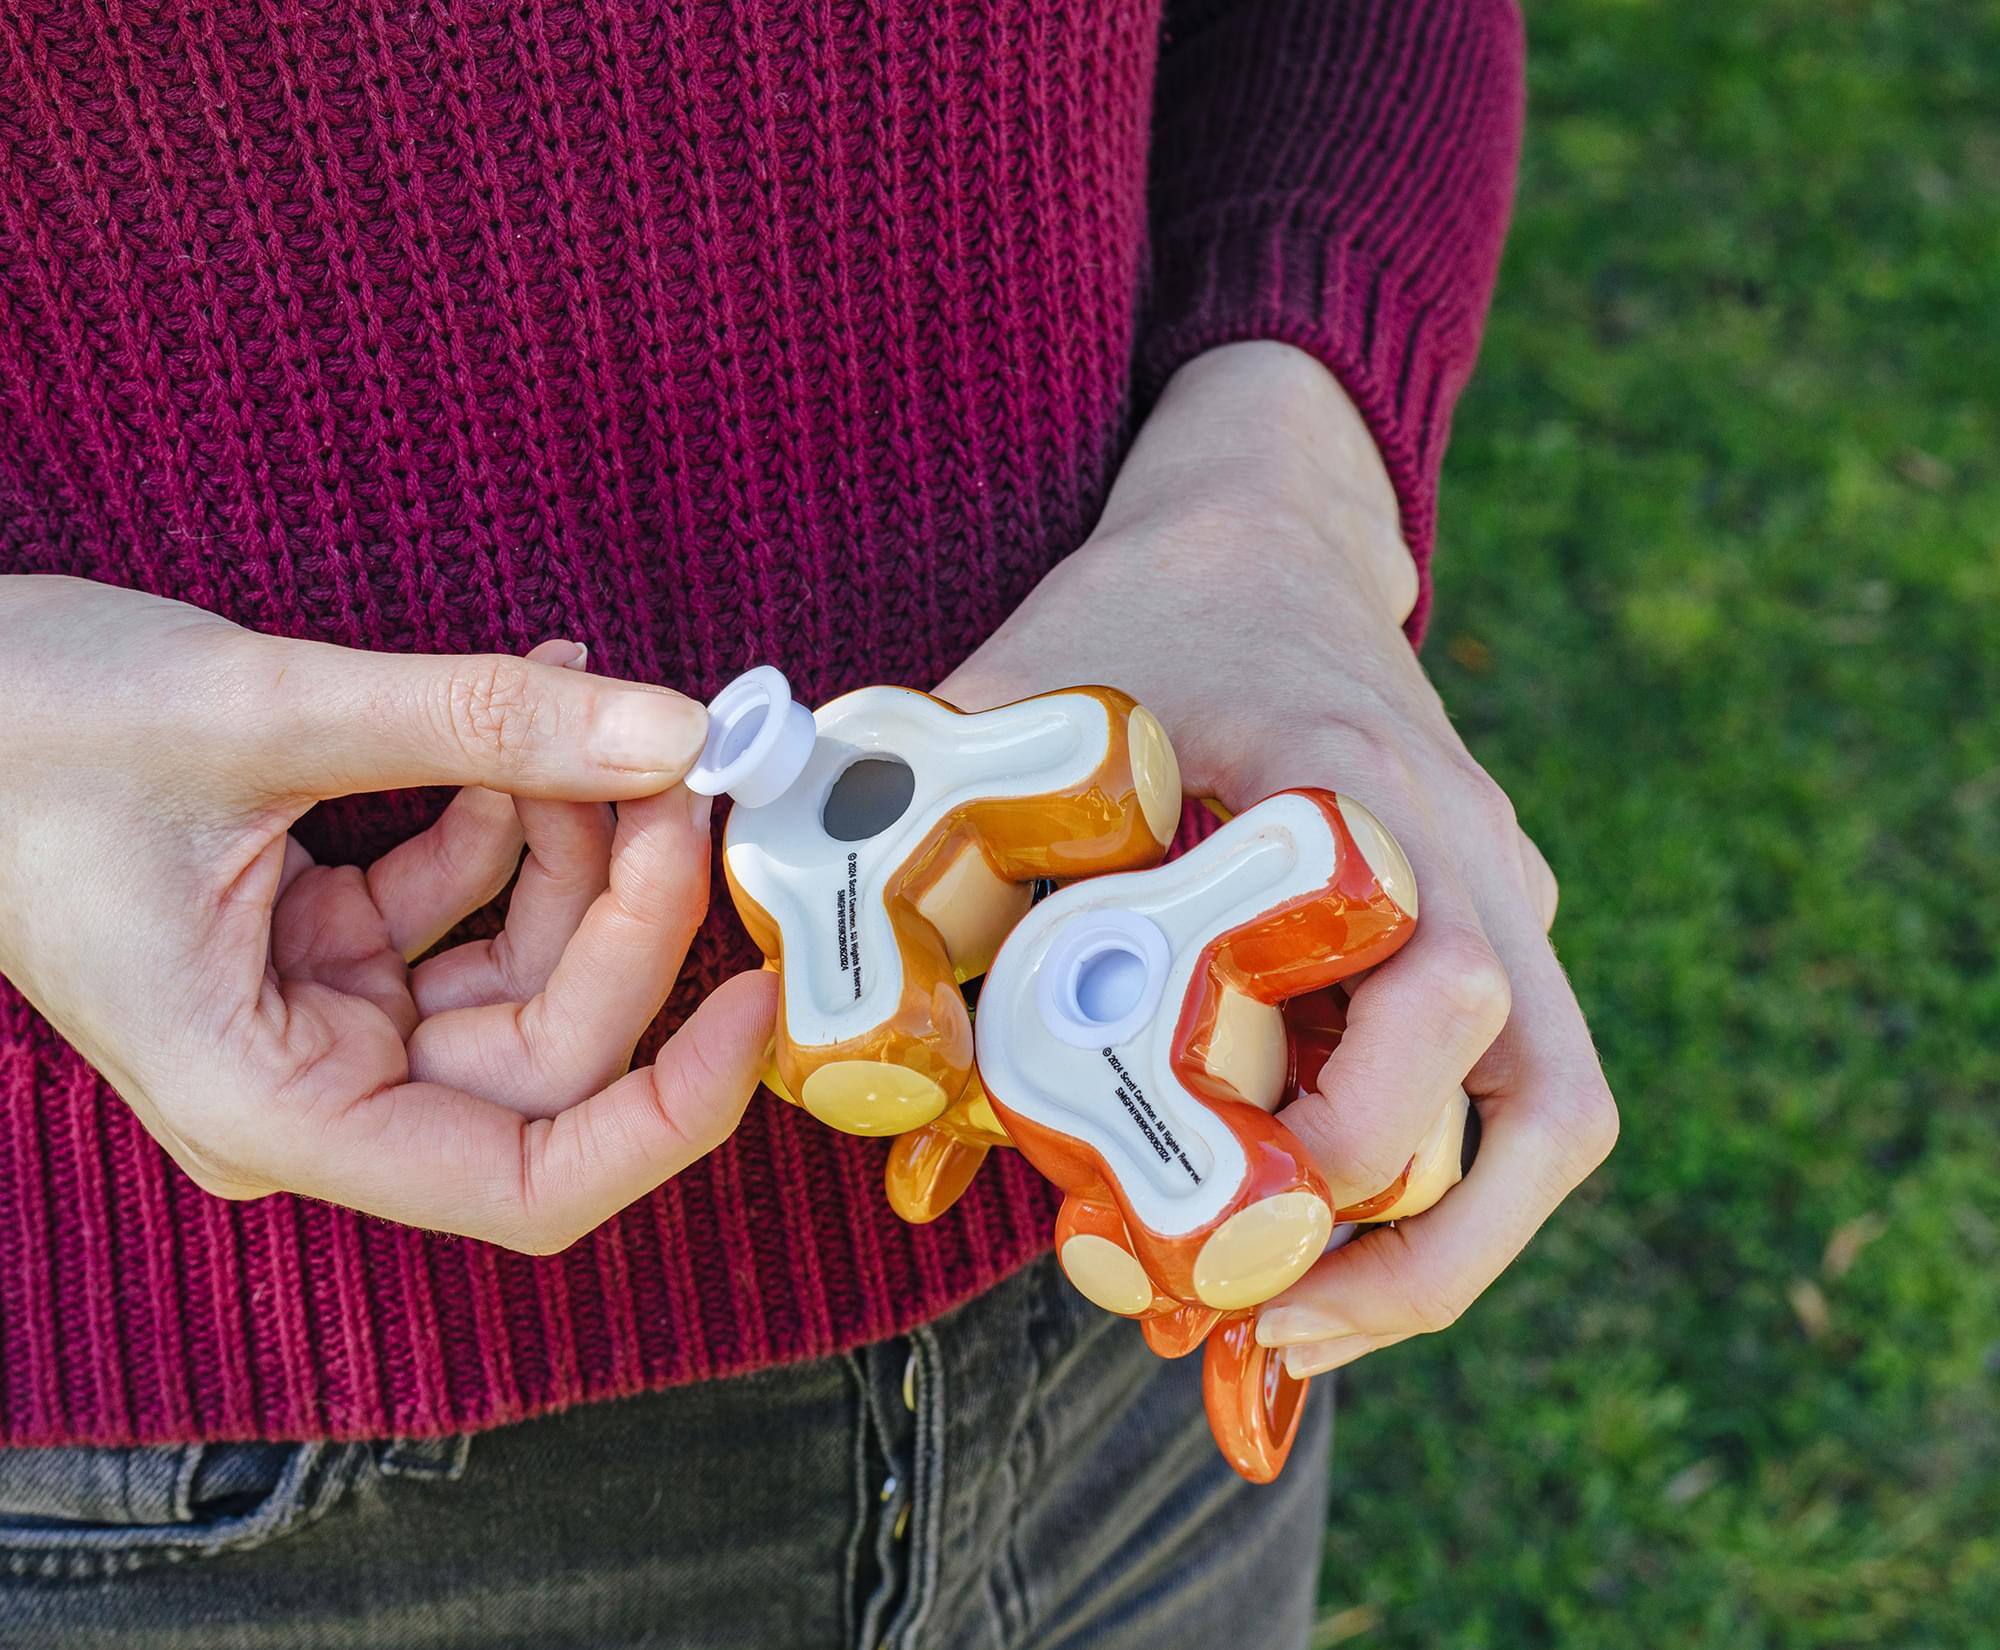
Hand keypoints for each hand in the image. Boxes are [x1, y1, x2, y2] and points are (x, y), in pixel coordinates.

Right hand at [0, 578, 776, 1251]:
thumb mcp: (258, 713)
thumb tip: (672, 729)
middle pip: (550, 1044)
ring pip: (523, 967)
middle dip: (627, 902)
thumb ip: (477, 726)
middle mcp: (311, 1086)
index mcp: (273, 1105)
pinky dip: (512, 814)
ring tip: (586, 703)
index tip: (757, 1001)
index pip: (528, 1181)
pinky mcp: (327, 948)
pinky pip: (466, 905)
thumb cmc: (10, 733)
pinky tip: (530, 712)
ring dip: (577, 840)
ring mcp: (323, 1018)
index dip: (669, 1112)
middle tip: (672, 764)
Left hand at [939, 342, 1616, 1372]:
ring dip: (1439, 1250)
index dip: (1347, 1145)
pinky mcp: (1492, 922)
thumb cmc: (1144, 613)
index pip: (1434, 994)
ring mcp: (1504, 890)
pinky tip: (1313, 1249)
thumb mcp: (1024, 698)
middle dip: (1404, 1247)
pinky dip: (1433, 1193)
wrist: (1267, 531)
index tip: (1210, 1229)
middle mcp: (1473, 854)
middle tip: (1250, 1327)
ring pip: (1549, 1118)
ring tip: (1289, 1337)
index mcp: (1366, 791)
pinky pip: (1516, 1093)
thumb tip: (850, 1066)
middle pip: (1534, 1097)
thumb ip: (929, 843)